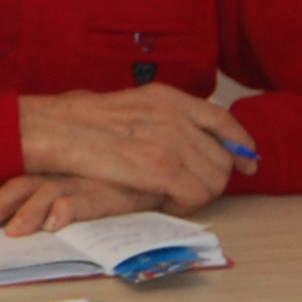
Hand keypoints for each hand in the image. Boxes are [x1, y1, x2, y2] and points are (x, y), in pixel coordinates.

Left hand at [0, 174, 158, 234]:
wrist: (157, 168)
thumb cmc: (113, 176)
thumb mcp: (77, 179)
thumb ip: (50, 187)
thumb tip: (28, 213)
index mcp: (49, 170)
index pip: (14, 181)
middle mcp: (62, 174)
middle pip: (21, 186)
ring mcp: (84, 181)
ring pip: (48, 193)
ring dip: (29, 213)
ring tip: (14, 232)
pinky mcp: (110, 191)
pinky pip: (86, 200)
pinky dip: (69, 209)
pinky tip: (55, 221)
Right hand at [14, 86, 257, 215]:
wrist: (54, 130)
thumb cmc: (77, 122)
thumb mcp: (126, 104)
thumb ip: (157, 116)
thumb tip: (177, 134)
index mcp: (168, 97)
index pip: (222, 120)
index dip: (240, 144)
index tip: (247, 162)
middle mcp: (176, 116)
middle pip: (222, 156)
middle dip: (214, 178)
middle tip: (191, 189)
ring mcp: (171, 142)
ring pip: (215, 179)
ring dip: (199, 193)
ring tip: (173, 195)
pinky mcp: (162, 169)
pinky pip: (196, 195)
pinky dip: (186, 203)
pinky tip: (165, 200)